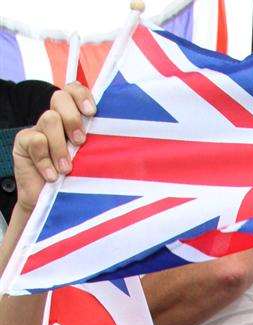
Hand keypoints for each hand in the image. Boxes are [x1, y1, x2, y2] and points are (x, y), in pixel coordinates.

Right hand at [12, 82, 94, 214]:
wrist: (50, 202)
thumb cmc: (77, 180)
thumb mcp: (93, 161)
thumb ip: (102, 145)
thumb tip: (126, 138)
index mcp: (75, 118)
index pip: (75, 90)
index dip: (82, 95)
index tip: (92, 112)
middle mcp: (56, 119)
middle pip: (60, 98)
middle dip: (72, 118)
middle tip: (81, 142)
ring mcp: (39, 128)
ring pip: (49, 119)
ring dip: (60, 146)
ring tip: (67, 169)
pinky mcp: (24, 141)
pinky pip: (35, 140)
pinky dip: (46, 159)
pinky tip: (52, 176)